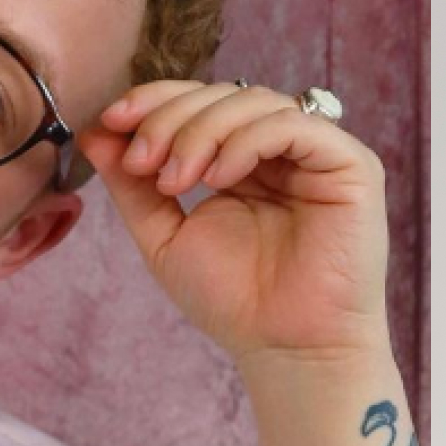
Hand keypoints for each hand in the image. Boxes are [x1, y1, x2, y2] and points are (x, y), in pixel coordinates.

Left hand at [81, 81, 390, 368]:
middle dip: (171, 118)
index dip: (154, 101)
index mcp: (244, 160)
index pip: (200, 103)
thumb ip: (133, 186)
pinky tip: (219, 177)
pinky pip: (294, 125)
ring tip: (176, 181)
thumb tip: (93, 132)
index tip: (110, 123)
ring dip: (202, 130)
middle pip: (224, 95)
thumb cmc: (236, 302)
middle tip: (142, 161)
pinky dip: (246, 141)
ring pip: (256, 102)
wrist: (287, 350)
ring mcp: (318, 154)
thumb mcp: (166, 236)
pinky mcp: (351, 165)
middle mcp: (283, 150)